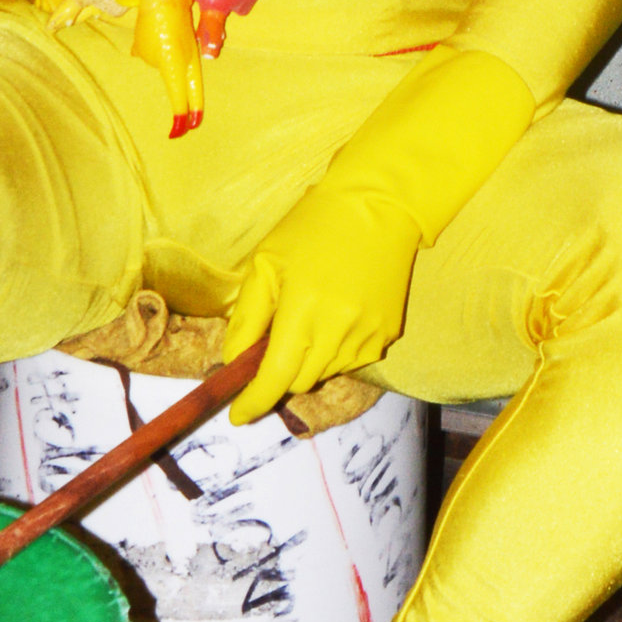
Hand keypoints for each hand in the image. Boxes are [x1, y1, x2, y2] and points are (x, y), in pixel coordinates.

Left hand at [219, 48, 537, 425]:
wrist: (379, 206)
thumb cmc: (314, 228)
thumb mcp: (266, 264)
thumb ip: (247, 318)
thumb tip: (233, 360)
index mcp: (304, 313)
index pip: (275, 379)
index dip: (254, 402)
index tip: (239, 415)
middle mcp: (339, 332)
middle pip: (298, 381)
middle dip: (277, 374)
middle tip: (268, 344)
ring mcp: (368, 336)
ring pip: (324, 372)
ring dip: (306, 358)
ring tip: (307, 312)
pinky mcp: (388, 333)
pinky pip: (351, 359)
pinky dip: (334, 348)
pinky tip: (334, 312)